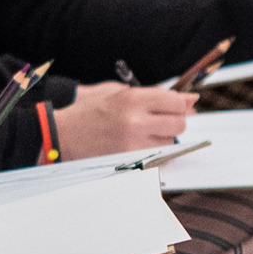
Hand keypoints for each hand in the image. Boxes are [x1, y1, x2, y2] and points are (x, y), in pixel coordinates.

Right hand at [57, 81, 194, 157]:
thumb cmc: (89, 112)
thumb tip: (190, 100)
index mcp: (132, 98)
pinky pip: (157, 157)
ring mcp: (133, 143)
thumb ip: (155, 94)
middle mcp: (135, 121)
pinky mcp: (130, 160)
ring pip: (170, 143)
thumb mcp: (118, 93)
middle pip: (179, 124)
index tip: (173, 107)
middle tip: (159, 121)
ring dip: (163, 139)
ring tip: (142, 134)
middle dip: (174, 122)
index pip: (176, 102)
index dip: (179, 105)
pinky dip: (153, 152)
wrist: (62, 134)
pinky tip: (137, 145)